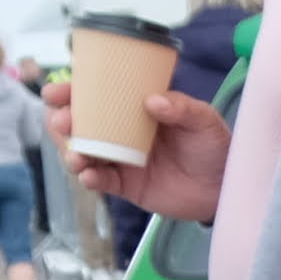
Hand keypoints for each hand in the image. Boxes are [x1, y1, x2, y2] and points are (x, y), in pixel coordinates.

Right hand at [75, 87, 227, 224]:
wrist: (225, 186)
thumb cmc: (214, 146)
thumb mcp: (204, 120)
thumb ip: (182, 108)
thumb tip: (153, 101)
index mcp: (133, 109)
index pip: (95, 96)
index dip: (70, 93)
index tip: (55, 92)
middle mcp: (120, 132)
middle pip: (80, 125)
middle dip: (63, 123)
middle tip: (63, 123)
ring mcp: (121, 159)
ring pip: (84, 153)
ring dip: (71, 152)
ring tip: (75, 156)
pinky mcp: (127, 186)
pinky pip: (102, 181)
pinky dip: (91, 179)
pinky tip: (89, 176)